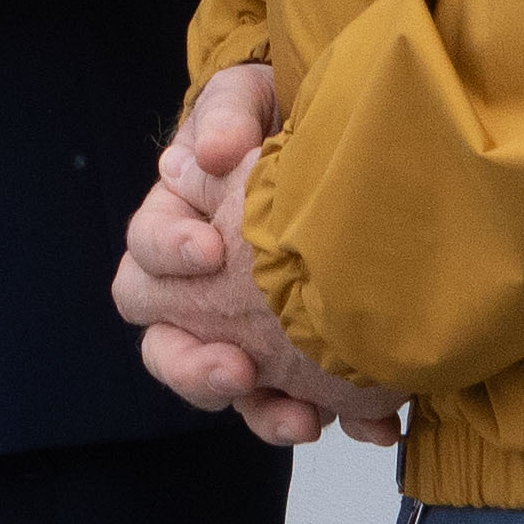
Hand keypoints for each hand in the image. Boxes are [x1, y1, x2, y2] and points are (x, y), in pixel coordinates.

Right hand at [116, 67, 404, 448]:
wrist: (346, 143)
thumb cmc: (275, 117)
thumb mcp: (248, 99)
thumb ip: (228, 114)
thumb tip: (214, 152)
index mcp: (176, 229)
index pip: (146, 254)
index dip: (169, 256)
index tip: (211, 250)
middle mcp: (201, 292)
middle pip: (166, 344)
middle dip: (193, 366)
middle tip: (237, 368)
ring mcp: (249, 331)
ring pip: (231, 390)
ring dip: (261, 411)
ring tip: (304, 419)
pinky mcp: (302, 360)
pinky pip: (306, 403)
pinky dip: (340, 418)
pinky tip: (377, 424)